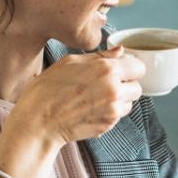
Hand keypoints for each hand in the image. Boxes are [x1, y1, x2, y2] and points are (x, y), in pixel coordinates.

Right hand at [11, 47, 145, 145]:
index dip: (130, 67)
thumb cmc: (48, 90)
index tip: (121, 69)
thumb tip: (120, 51)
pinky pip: (118, 116)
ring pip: (130, 103)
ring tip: (97, 98)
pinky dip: (109, 112)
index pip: (139, 67)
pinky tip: (91, 109)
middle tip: (107, 85)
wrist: (38, 121)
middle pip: (137, 87)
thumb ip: (100, 56)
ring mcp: (113, 111)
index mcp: (107, 70)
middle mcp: (114, 90)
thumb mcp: (70, 62)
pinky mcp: (108, 126)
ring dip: (120, 100)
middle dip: (126, 85)